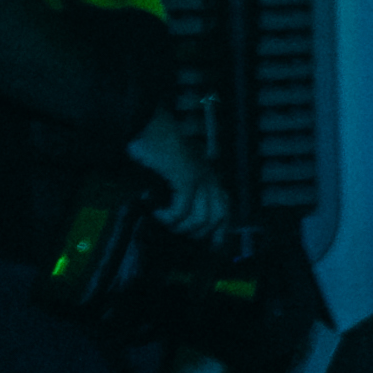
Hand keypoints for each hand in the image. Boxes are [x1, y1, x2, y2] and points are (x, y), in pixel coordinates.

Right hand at [128, 107, 226, 239]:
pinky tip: (157, 213)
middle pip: (219, 216)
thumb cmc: (155, 149)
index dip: (222, 229)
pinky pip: (183, 209)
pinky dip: (170, 217)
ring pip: (203, 217)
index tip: (213, 248)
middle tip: (179, 235)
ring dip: (183, 227)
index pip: (225, 207)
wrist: (147, 125)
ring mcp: (200, 176)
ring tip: (166, 223)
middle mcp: (210, 176)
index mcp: (208, 175)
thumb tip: (178, 219)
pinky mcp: (187, 176)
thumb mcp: (171, 174)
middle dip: (202, 233)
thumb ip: (178, 191)